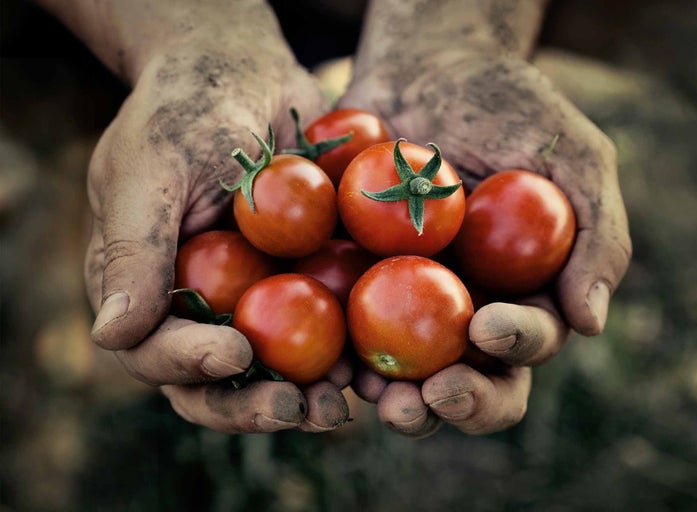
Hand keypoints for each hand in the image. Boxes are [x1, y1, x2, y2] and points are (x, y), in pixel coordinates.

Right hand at [82, 4, 350, 432]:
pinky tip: (379, 366)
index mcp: (148, 291)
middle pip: (219, 382)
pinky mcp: (309, 286)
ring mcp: (258, 301)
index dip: (191, 365)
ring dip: (310, 397)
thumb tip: (111, 335)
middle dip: (255, 404)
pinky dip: (353, 356)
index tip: (235, 353)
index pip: (157, 351)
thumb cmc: (187, 110)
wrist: (247, 73)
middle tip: (296, 409)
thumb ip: (132, 251)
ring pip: (279, 372)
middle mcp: (201, 308)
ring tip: (343, 402)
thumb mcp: (151, 168)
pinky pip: (331, 333)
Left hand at [340, 48, 630, 435]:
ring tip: (374, 394)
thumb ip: (597, 236)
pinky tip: (326, 361)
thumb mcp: (574, 157)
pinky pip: (340, 330)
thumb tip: (589, 322)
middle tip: (432, 396)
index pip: (528, 342)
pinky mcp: (350, 284)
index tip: (489, 326)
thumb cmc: (510, 106)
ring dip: (391, 398)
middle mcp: (464, 312)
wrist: (427, 67)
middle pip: (468, 381)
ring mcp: (403, 303)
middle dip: (456, 402)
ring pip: (401, 376)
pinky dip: (333, 353)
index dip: (515, 348)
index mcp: (522, 293)